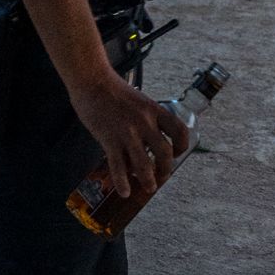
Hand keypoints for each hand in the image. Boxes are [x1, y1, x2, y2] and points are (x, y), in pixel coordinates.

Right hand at [69, 71, 190, 199]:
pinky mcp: (110, 140)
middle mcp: (145, 122)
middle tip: (162, 176)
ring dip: (149, 180)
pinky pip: (119, 167)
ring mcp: (127, 132)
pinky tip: (124, 192)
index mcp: (155, 110)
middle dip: (165, 169)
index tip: (177, 153)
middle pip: (165, 152)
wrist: (92, 82)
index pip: (180, 131)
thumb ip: (145, 118)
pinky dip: (122, 183)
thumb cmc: (113, 90)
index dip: (182, 146)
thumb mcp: (138, 100)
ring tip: (149, 188)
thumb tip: (147, 140)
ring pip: (144, 164)